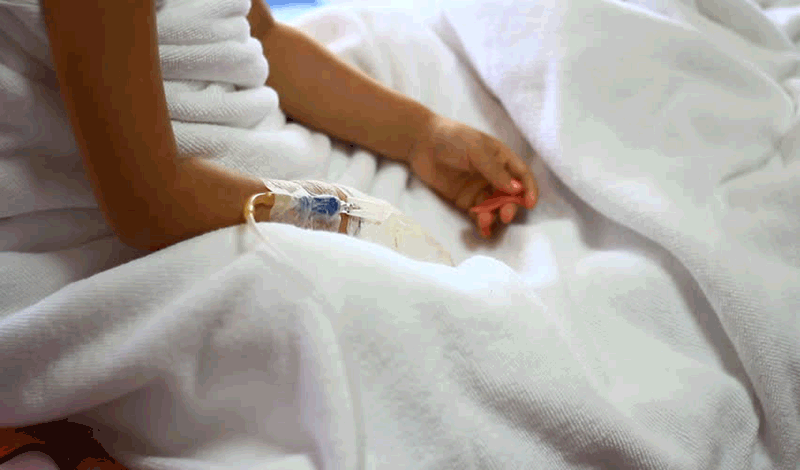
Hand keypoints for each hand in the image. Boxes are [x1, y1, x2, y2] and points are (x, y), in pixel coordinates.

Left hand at [408, 115, 537, 237]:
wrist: (421, 143)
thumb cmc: (452, 138)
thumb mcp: (476, 149)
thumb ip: (495, 170)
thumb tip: (516, 190)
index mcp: (501, 158)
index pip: (521, 176)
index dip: (529, 190)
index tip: (529, 203)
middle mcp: (494, 175)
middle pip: (510, 196)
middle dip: (510, 207)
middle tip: (504, 216)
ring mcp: (479, 188)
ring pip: (495, 207)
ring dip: (494, 216)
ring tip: (483, 220)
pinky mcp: (465, 200)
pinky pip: (478, 214)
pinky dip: (481, 222)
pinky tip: (481, 227)